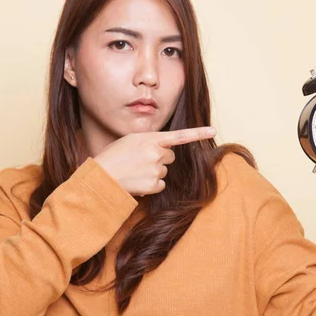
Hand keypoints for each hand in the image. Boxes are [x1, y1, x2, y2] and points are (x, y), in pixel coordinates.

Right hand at [94, 127, 216, 196]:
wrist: (102, 176)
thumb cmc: (114, 156)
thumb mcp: (130, 140)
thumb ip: (149, 140)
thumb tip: (162, 149)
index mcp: (151, 139)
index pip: (179, 135)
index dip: (198, 133)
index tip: (213, 131)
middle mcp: (156, 153)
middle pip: (170, 156)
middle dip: (160, 158)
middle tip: (141, 160)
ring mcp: (156, 170)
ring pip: (164, 171)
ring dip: (153, 171)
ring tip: (135, 171)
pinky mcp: (154, 185)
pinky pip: (161, 184)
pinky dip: (151, 185)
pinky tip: (138, 181)